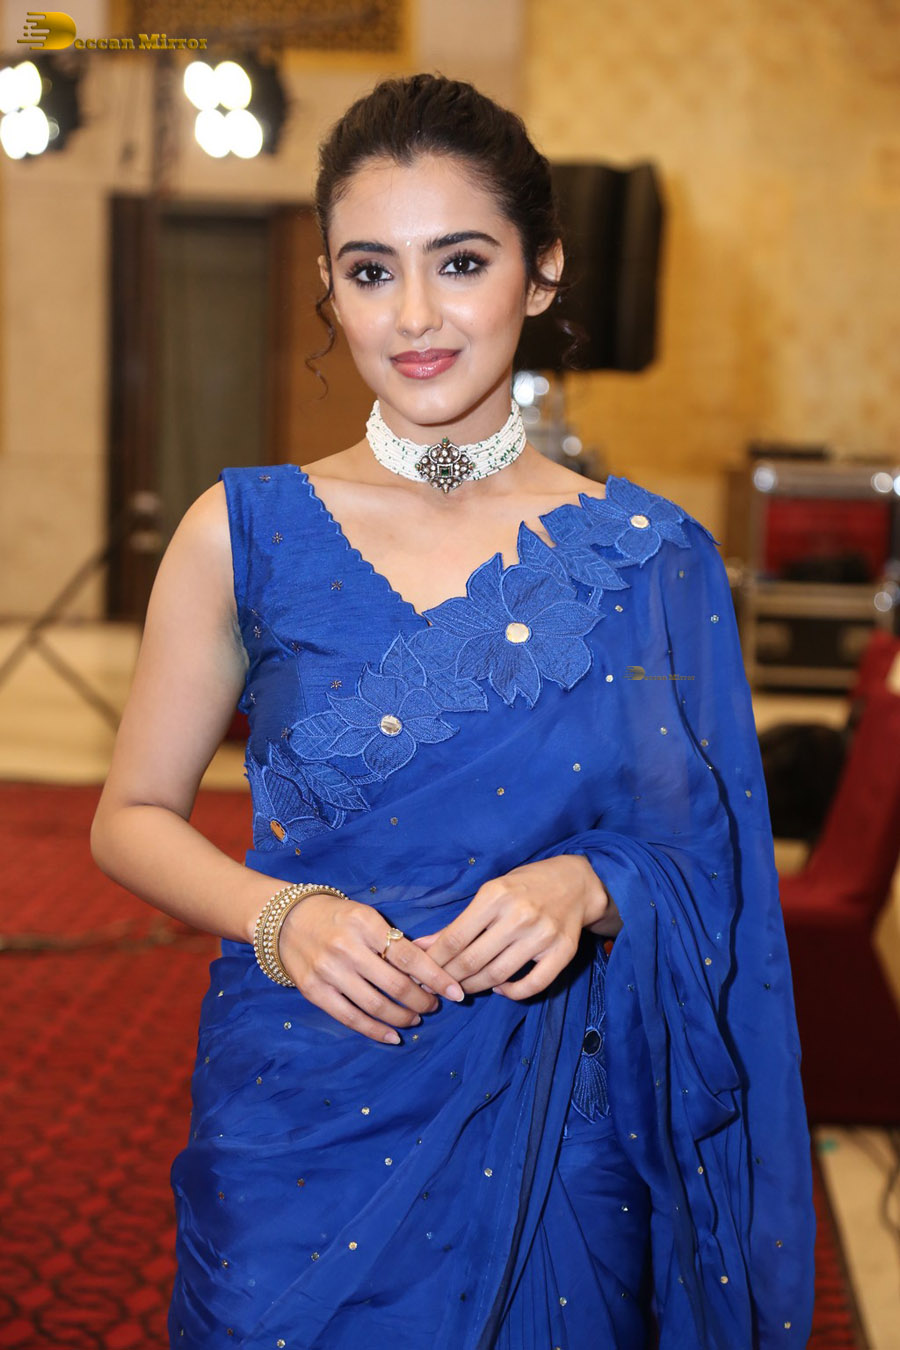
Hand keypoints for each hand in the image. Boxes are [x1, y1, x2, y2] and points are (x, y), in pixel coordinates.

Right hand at [278, 892, 465, 1044]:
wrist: (288, 921)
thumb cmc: (338, 918)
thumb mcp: (367, 917)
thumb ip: (394, 941)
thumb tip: (430, 971)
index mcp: (365, 924)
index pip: (409, 956)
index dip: (437, 977)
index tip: (456, 992)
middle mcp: (346, 947)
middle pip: (396, 984)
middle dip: (422, 1000)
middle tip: (434, 1006)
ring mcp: (328, 971)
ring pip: (376, 1005)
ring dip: (403, 1017)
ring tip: (416, 1018)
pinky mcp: (314, 991)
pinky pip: (350, 1018)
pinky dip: (375, 1031)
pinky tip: (393, 1035)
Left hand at [411, 854, 620, 1000]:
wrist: (575, 882)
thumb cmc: (524, 886)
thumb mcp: (490, 893)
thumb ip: (458, 922)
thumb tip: (422, 946)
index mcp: (495, 896)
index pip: (454, 939)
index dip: (433, 961)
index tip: (422, 973)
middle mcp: (518, 916)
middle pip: (472, 960)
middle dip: (449, 978)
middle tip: (438, 987)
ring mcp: (542, 935)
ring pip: (497, 975)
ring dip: (474, 987)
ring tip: (463, 988)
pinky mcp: (562, 952)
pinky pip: (532, 985)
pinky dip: (511, 993)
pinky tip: (499, 988)